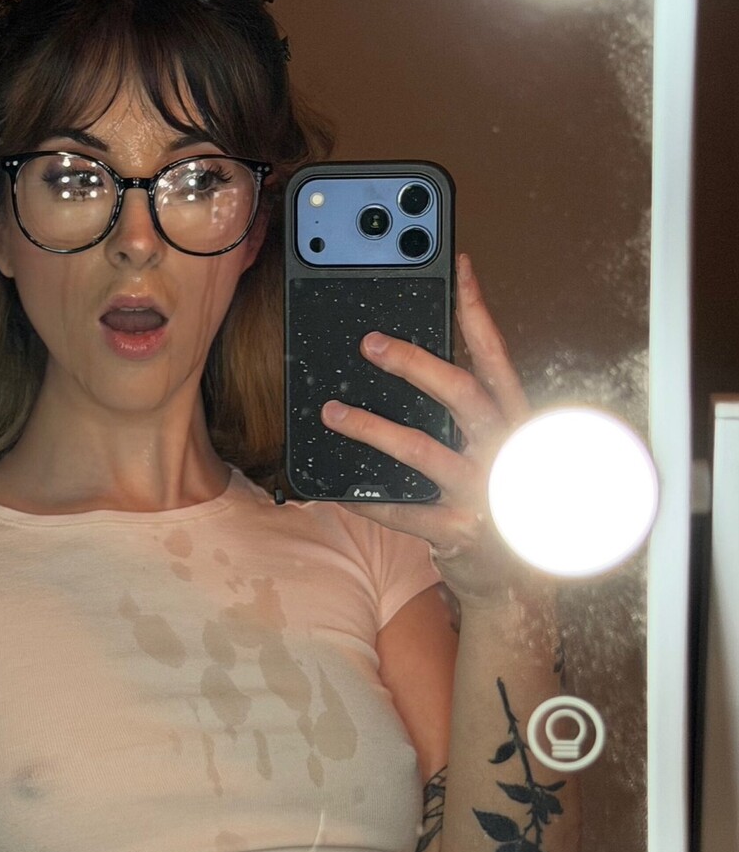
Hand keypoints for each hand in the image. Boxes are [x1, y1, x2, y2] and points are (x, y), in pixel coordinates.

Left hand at [320, 252, 543, 609]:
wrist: (520, 581)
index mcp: (515, 422)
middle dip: (416, 364)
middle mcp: (505, 452)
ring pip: (422, 450)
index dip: (479, 313)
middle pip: (462, 395)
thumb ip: (468, 411)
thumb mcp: (496, 449)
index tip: (459, 270)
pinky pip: (402, 509)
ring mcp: (484, 493)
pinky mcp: (459, 531)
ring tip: (332, 412)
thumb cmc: (499, 499)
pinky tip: (334, 487)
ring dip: (372, 427)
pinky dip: (365, 496)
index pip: (498, 358)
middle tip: (371, 343)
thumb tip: (418, 358)